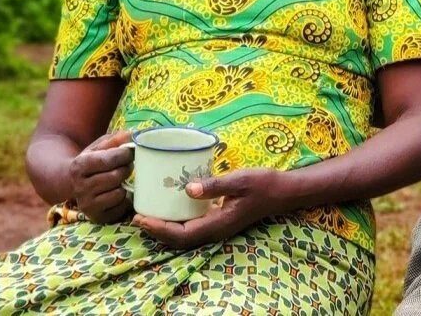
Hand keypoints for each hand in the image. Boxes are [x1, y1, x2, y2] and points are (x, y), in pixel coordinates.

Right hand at [68, 130, 133, 223]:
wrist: (72, 184)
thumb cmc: (92, 161)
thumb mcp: (98, 147)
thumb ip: (115, 140)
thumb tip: (132, 135)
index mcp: (79, 166)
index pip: (108, 160)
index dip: (124, 154)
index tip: (130, 152)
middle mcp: (80, 187)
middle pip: (115, 176)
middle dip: (126, 168)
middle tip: (127, 165)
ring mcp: (87, 204)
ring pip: (119, 193)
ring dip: (125, 184)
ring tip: (121, 178)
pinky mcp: (97, 217)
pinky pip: (121, 207)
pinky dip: (125, 199)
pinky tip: (118, 192)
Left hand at [132, 167, 292, 249]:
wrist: (284, 191)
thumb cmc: (263, 184)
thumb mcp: (240, 180)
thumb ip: (215, 185)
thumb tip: (187, 189)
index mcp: (218, 224)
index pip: (181, 234)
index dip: (158, 229)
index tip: (140, 217)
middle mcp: (215, 230)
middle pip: (179, 240)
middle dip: (156, 231)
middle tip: (137, 216)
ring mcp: (218, 226)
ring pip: (185, 235)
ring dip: (165, 228)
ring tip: (148, 214)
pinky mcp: (219, 219)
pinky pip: (193, 226)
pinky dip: (177, 221)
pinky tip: (171, 207)